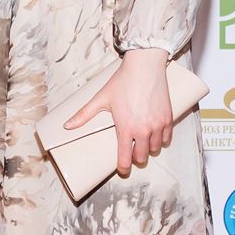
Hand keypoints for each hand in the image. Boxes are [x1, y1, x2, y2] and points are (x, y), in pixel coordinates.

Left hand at [63, 49, 173, 175]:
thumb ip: (83, 114)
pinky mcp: (168, 118)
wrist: (144, 66)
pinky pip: (167, 138)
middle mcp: (143, 130)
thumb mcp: (101, 98)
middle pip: (142, 158)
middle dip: (136, 157)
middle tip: (131, 151)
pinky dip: (161, 139)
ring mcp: (157, 125)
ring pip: (155, 149)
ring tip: (142, 141)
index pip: (125, 160)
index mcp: (126, 129)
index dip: (123, 168)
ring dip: (148, 148)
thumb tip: (67, 126)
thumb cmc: (122, 81)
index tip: (122, 168)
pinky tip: (154, 133)